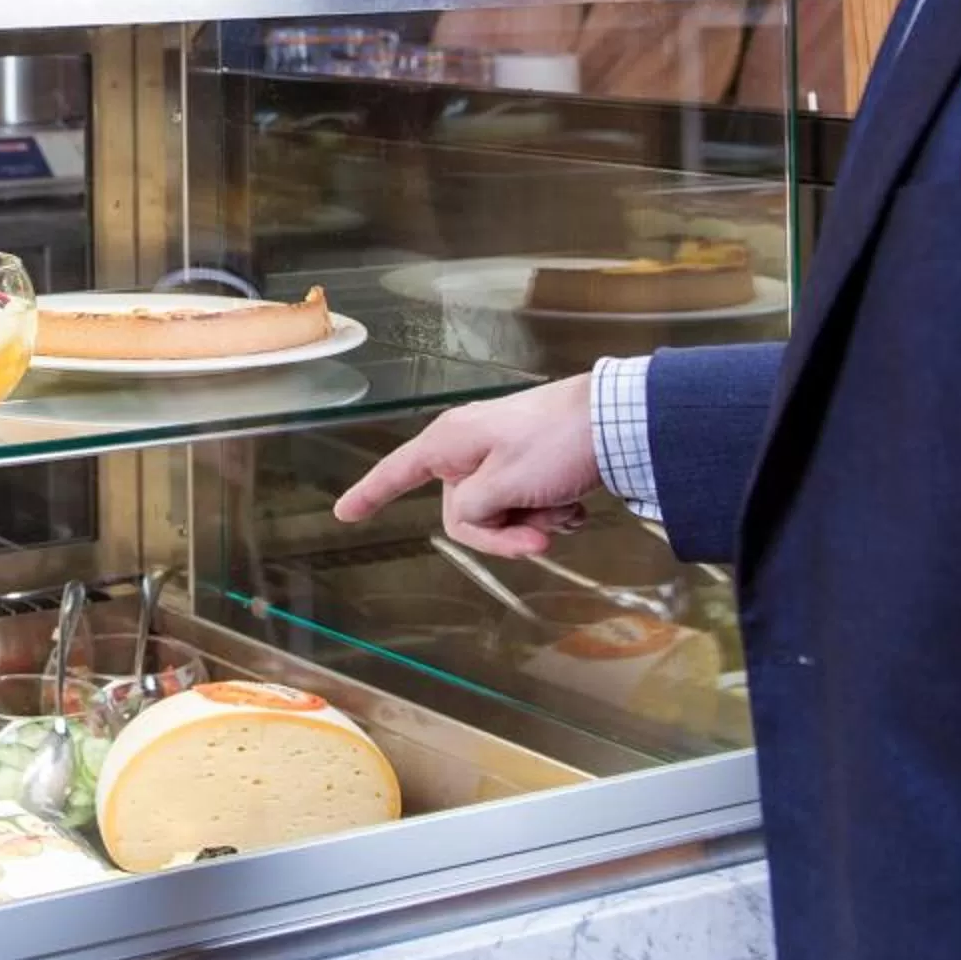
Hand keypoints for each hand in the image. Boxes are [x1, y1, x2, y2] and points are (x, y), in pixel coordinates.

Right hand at [332, 373, 601, 555]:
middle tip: (538, 538)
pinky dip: (549, 511)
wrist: (616, 421)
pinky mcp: (532, 462)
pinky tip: (574, 506)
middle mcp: (470, 447)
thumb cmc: (555, 445)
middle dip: (501, 532)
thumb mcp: (503, 484)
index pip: (397, 473)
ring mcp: (503, 455)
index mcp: (451, 443)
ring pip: (499, 510)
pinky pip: (525, 502)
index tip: (344, 514)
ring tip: (563, 512)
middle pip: (463, 511)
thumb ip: (470, 510)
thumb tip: (468, 516)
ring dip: (532, 521)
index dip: (370, 494)